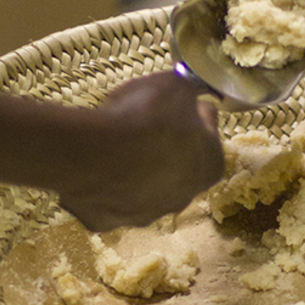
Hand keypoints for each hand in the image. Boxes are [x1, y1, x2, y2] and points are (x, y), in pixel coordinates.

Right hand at [58, 71, 224, 231]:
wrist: (93, 156)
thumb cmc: (145, 119)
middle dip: (167, 147)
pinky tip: (95, 165)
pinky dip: (105, 185)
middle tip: (145, 125)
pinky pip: (110, 199)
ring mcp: (147, 213)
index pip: (209, 134)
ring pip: (145, 187)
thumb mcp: (176, 85)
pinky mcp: (111, 220)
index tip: (179, 105)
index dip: (193, 115)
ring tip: (117, 145)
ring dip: (137, 169)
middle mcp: (185, 197)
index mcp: (211, 165)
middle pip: (180, 166)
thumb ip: (189, 88)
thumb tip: (192, 89)